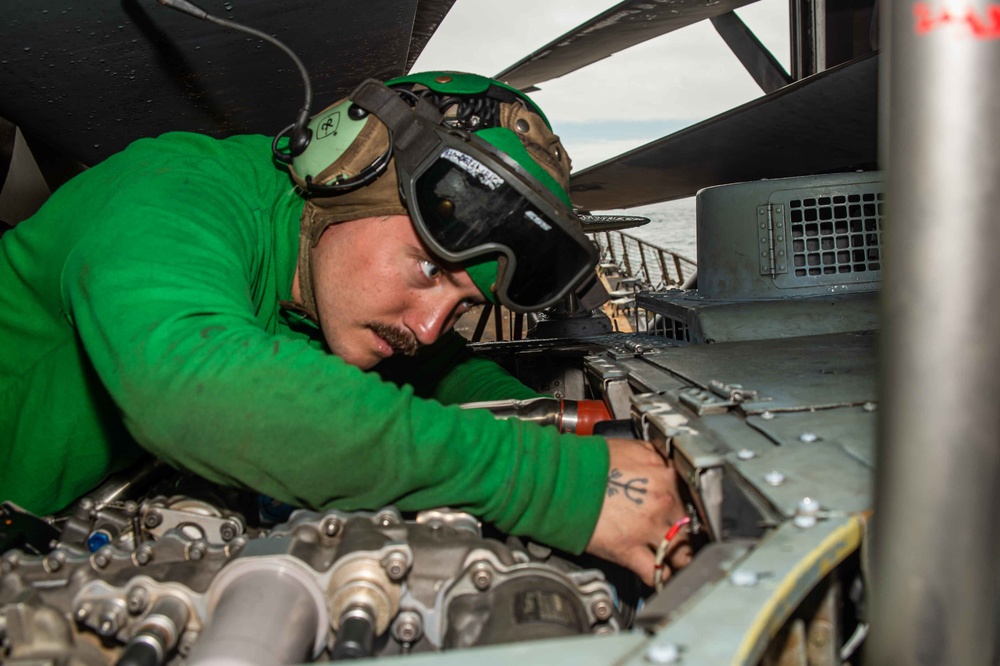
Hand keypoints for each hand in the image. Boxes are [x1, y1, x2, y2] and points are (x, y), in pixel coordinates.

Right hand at [585, 438, 693, 586]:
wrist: (560, 480)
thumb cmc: (590, 462)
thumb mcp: (633, 448)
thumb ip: (657, 458)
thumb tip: (668, 465)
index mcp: (665, 477)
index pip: (693, 499)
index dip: (692, 508)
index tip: (690, 515)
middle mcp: (662, 503)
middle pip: (689, 527)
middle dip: (686, 535)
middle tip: (682, 539)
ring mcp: (647, 529)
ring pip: (678, 552)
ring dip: (678, 558)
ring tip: (676, 562)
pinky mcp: (628, 550)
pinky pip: (656, 572)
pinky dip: (661, 577)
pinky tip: (662, 576)